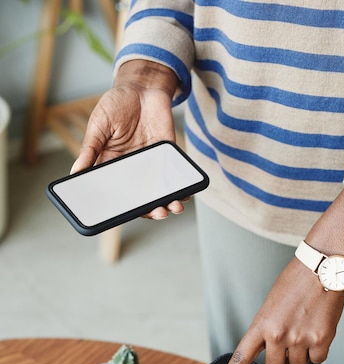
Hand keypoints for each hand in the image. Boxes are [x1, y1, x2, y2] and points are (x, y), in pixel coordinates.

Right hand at [70, 60, 183, 219]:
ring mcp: (152, 163)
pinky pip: (174, 176)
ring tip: (173, 207)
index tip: (125, 216)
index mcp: (112, 164)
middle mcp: (133, 169)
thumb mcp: (99, 124)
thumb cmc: (117, 102)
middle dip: (150, 208)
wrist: (143, 85)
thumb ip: (90, 148)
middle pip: (141, 196)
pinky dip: (180, 187)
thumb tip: (76, 172)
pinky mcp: (168, 156)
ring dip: (167, 202)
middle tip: (158, 213)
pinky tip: (184, 193)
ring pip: (160, 191)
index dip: (121, 206)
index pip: (116, 192)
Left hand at [211, 257, 343, 363]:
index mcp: (261, 324)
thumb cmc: (296, 282)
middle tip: (288, 341)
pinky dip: (318, 350)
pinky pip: (317, 359)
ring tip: (304, 328)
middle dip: (280, 360)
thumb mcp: (271, 305)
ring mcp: (300, 339)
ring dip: (300, 354)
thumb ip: (267, 329)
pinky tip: (317, 330)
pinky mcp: (321, 340)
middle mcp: (278, 335)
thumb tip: (272, 350)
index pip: (241, 358)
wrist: (324, 268)